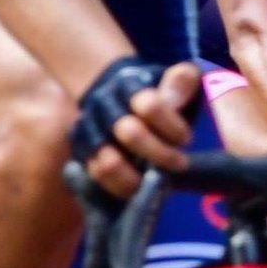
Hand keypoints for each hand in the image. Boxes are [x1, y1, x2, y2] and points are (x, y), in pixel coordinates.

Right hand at [77, 58, 197, 196]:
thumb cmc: (158, 94)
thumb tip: (173, 101)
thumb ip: (181, 81)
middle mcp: (102, 105)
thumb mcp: (176, 80)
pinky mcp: (79, 150)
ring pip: (108, 161)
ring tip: (154, 184)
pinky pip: (95, 175)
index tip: (186, 139)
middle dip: (160, 153)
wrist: (119, 98)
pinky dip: (117, 186)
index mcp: (128, 84)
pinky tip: (137, 187)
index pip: (150, 106)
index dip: (172, 126)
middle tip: (179, 163)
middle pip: (130, 133)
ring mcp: (87, 129)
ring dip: (136, 177)